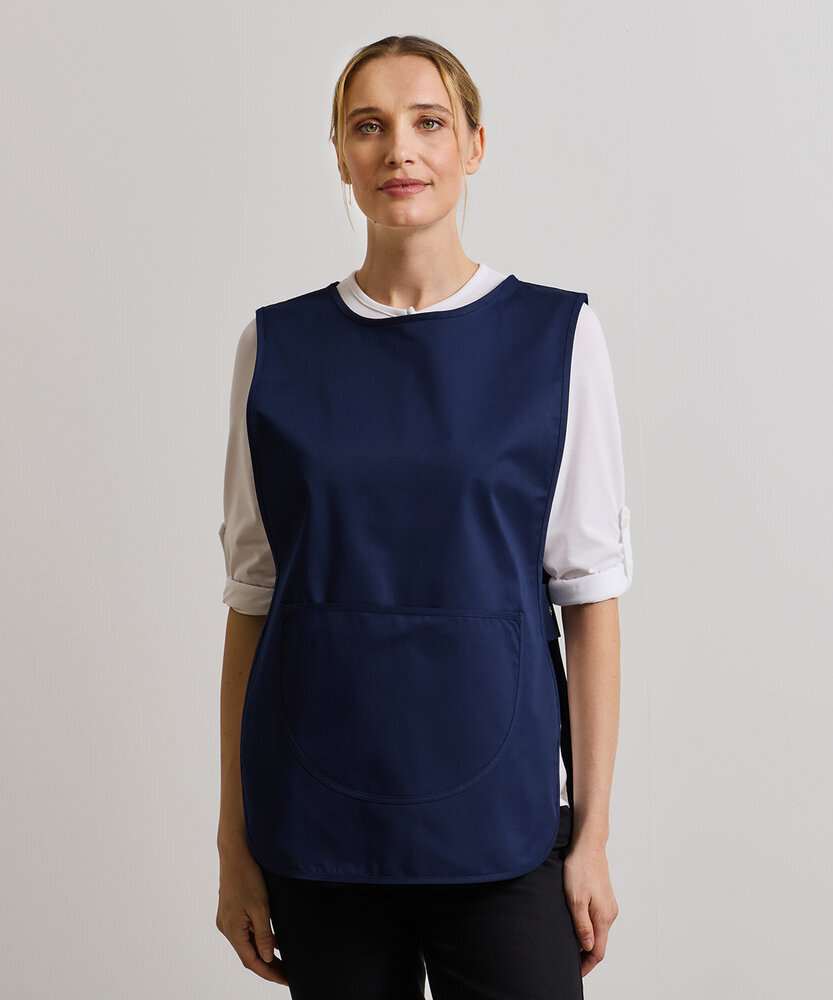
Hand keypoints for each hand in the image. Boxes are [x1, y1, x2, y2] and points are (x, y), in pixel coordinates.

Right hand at [216, 842, 288, 985]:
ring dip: (264, 952)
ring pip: (248, 942)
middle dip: (267, 965)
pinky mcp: (232, 910)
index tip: (284, 979)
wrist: (236, 852)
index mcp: (232, 930)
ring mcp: (228, 918)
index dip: (268, 972)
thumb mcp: (260, 908)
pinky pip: (246, 931)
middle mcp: (227, 927)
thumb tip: (266, 958)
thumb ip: (263, 935)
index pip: (251, 961)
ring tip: (283, 961)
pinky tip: (274, 941)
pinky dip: (259, 938)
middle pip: (248, 954)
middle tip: (287, 973)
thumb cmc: (247, 877)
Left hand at [562, 839, 618, 977]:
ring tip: (570, 945)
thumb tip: (586, 947)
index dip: (586, 965)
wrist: (589, 845)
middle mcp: (610, 914)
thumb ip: (582, 925)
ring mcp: (608, 905)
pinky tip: (576, 925)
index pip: (598, 951)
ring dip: (586, 940)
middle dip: (585, 955)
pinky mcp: (604, 898)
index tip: (575, 973)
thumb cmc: (580, 868)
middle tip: (569, 961)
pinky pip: (598, 920)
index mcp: (604, 917)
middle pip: (599, 943)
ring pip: (599, 931)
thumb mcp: (575, 899)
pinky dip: (588, 928)